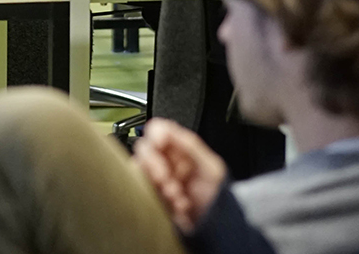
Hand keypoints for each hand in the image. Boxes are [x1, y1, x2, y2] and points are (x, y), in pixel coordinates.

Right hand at [134, 118, 227, 233]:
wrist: (218, 229)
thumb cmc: (218, 199)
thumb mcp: (210, 166)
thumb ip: (188, 144)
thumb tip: (162, 128)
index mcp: (180, 150)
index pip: (158, 131)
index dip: (156, 135)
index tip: (160, 144)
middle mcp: (166, 163)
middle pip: (144, 150)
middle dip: (154, 164)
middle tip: (168, 178)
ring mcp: (157, 181)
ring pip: (139, 172)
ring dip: (158, 185)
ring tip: (177, 196)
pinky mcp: (152, 198)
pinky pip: (142, 193)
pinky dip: (159, 199)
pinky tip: (176, 206)